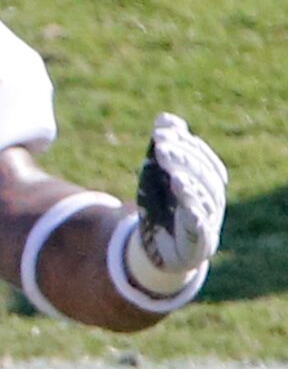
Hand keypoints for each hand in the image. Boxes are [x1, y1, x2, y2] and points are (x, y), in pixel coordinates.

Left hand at [128, 112, 226, 288]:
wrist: (160, 250)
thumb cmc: (163, 207)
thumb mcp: (157, 177)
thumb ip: (164, 149)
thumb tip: (165, 118)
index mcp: (206, 180)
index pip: (201, 158)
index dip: (184, 145)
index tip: (160, 133)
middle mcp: (212, 199)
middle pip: (204, 176)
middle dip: (184, 161)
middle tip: (161, 149)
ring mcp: (208, 221)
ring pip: (205, 201)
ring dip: (190, 186)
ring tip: (174, 177)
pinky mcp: (200, 243)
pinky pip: (201, 228)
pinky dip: (195, 215)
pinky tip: (185, 205)